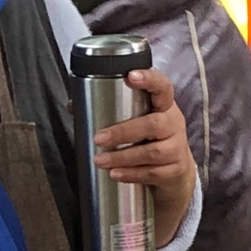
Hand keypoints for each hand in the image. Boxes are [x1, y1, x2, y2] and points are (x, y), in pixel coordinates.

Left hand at [95, 67, 196, 245]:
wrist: (175, 171)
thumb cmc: (150, 139)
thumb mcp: (138, 121)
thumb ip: (109, 111)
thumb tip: (73, 105)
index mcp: (164, 106)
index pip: (162, 87)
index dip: (149, 80)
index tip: (130, 76)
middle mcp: (173, 124)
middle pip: (154, 124)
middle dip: (123, 132)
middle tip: (98, 138)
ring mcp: (176, 149)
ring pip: (152, 152)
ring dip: (123, 157)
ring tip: (100, 160)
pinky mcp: (174, 171)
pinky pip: (152, 173)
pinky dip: (131, 174)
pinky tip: (115, 174)